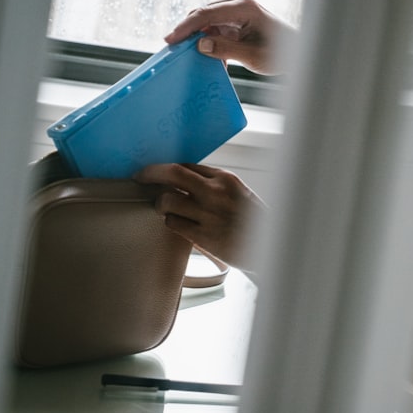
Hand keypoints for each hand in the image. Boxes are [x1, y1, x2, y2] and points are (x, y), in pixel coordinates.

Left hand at [134, 163, 265, 268]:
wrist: (271, 248)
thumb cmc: (256, 223)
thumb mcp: (240, 195)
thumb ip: (216, 187)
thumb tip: (186, 182)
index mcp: (227, 179)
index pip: (188, 164)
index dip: (168, 168)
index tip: (157, 171)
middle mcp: (216, 192)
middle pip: (173, 173)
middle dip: (151, 173)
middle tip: (141, 176)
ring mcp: (209, 214)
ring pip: (168, 200)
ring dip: (160, 203)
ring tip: (163, 207)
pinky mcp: (204, 236)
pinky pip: (173, 223)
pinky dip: (170, 222)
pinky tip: (176, 223)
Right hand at [165, 0, 292, 75]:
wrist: (297, 51)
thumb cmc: (281, 53)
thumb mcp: (253, 56)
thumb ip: (226, 49)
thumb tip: (200, 44)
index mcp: (244, 7)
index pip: (206, 14)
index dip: (186, 27)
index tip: (171, 40)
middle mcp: (238, 1)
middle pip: (202, 14)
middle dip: (188, 32)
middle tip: (174, 50)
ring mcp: (235, 7)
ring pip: (206, 21)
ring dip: (200, 39)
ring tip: (196, 58)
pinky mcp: (234, 16)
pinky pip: (214, 26)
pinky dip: (210, 41)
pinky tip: (215, 59)